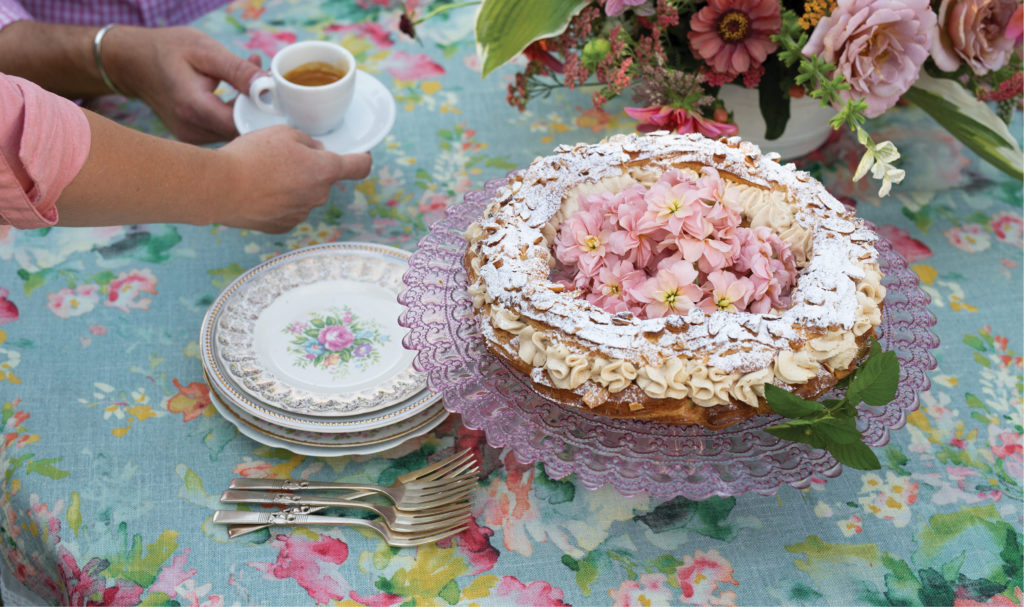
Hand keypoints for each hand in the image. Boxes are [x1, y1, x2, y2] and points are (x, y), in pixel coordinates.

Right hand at [103, 26, 261, 143]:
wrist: (132, 63)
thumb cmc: (167, 50)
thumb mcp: (205, 50)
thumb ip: (238, 70)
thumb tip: (267, 86)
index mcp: (193, 107)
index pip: (242, 124)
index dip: (263, 112)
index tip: (271, 93)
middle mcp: (191, 130)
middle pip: (241, 132)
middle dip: (258, 109)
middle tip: (263, 82)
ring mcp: (191, 138)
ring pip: (234, 133)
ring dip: (247, 110)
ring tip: (247, 81)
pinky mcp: (193, 138)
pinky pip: (223, 130)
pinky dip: (234, 113)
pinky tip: (235, 94)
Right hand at [214, 125, 372, 232]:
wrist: (218, 187)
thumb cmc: (250, 156)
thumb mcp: (283, 133)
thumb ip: (308, 141)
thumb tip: (316, 151)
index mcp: (324, 170)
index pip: (360, 167)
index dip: (362, 159)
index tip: (358, 156)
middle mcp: (318, 196)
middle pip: (325, 180)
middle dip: (312, 169)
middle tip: (285, 158)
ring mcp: (301, 214)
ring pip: (305, 195)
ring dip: (294, 185)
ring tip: (265, 175)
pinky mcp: (282, 226)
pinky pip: (288, 210)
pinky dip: (279, 202)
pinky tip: (259, 192)